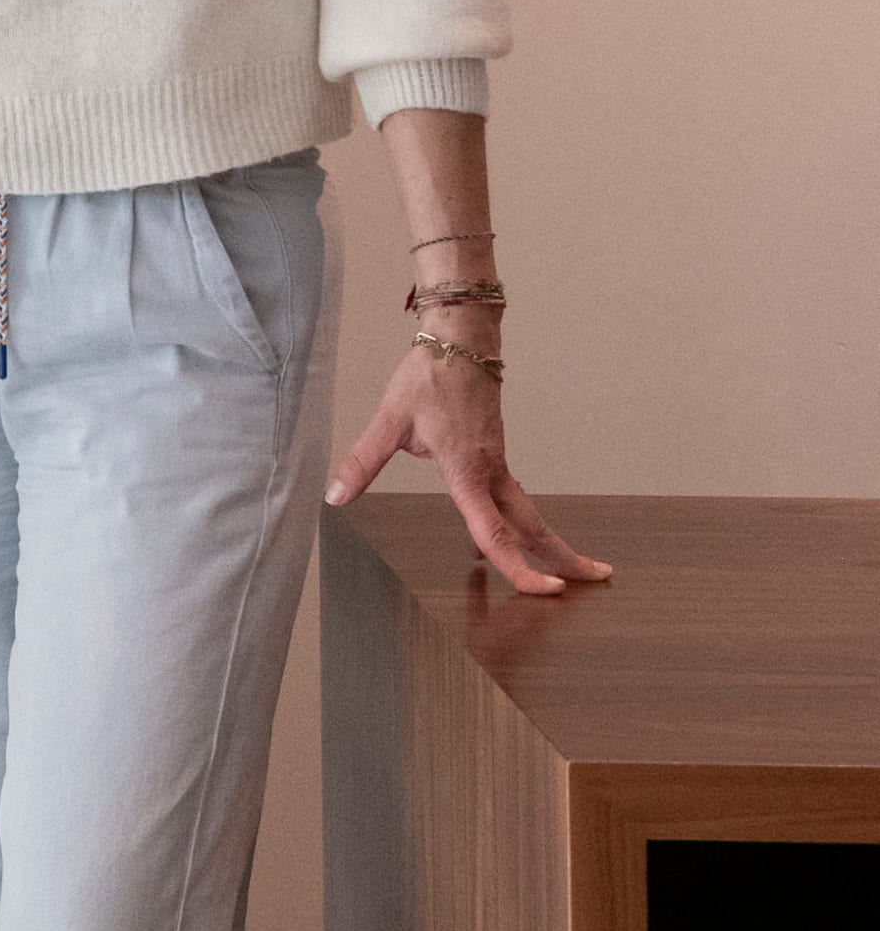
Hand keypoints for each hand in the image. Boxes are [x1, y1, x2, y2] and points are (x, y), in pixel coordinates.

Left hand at [325, 343, 612, 597]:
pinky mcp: (493, 454)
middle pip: (533, 525)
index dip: (520, 567)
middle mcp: (491, 472)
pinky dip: (516, 525)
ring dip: (546, 541)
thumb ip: (363, 461)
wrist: (460, 340)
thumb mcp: (389, 421)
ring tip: (565, 570)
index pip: (496, 533)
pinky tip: (488, 544)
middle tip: (596, 579)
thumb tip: (334, 497)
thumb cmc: (428, 376)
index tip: (549, 590)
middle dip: (563, 556)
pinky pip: (510, 499)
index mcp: (468, 471)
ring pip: (527, 512)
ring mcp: (496, 463)